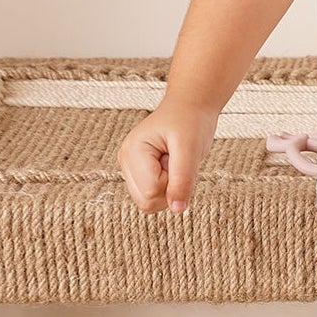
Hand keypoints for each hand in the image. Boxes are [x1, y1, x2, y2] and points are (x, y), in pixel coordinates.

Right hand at [118, 98, 218, 212]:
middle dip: (169, 188)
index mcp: (132, 151)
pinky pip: (154, 197)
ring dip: (170, 188)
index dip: (173, 182)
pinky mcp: (138, 174)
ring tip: (173, 161)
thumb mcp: (191, 149)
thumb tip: (177, 210)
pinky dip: (168, 187)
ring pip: (149, 203)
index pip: (151, 192)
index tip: (177, 157)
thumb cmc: (190, 122)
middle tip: (176, 161)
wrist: (190, 107)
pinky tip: (170, 166)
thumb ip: (183, 180)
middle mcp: (125, 161)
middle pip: (147, 202)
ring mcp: (130, 169)